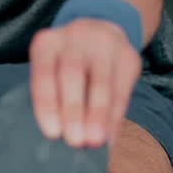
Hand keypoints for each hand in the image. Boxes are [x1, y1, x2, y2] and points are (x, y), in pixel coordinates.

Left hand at [29, 18, 141, 147]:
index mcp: (47, 42)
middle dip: (73, 110)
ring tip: (95, 140)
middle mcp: (74, 37)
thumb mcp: (51, 67)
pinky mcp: (128, 56)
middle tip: (74, 140)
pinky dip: (115, 116)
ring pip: (101, 83)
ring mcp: (104, 44)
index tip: (52, 132)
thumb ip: (50, 92)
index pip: (44, 73)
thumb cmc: (65, 61)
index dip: (47, 103)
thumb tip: (54, 134)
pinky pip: (122, 90)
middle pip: (72, 74)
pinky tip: (111, 135)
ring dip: (98, 115)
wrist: (100, 32)